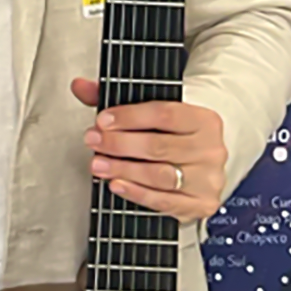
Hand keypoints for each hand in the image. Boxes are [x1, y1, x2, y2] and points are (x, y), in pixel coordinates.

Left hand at [71, 78, 227, 222]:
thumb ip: (116, 98)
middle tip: (93, 141)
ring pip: (160, 175)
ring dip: (123, 169)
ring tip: (99, 164)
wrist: (198, 166)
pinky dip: (137, 193)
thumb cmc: (171, 137)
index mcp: (203, 120)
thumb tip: (80, 86)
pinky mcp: (201, 204)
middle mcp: (210, 149)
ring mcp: (208, 179)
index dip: (130, 117)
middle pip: (159, 146)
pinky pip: (165, 200)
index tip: (102, 120)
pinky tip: (117, 184)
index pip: (165, 114)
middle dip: (119, 144)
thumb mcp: (149, 113)